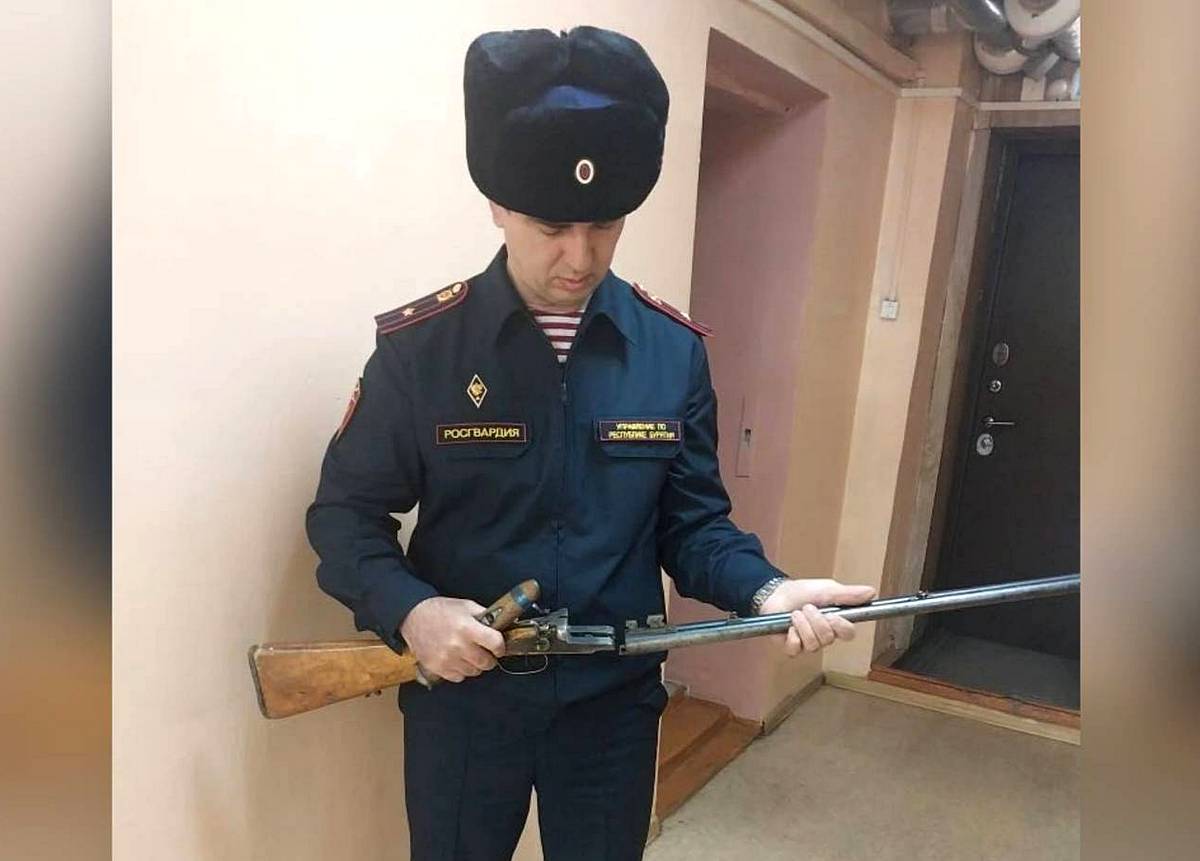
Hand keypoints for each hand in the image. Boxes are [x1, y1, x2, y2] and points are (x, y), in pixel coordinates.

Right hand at [398, 597, 506, 682]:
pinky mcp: (437, 668)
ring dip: (475, 665)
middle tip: (484, 652)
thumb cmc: (441, 610)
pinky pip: (459, 677)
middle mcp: (458, 645)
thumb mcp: (466, 606)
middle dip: (489, 658)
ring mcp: (447, 659)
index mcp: (467, 628)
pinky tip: (456, 659)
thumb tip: (501, 626)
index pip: (495, 643)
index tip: (498, 647)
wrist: (413, 616)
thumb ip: (485, 616)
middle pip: (486, 663)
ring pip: (474, 672)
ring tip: (468, 654)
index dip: (500, 647)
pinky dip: (461, 671)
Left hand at [759, 578, 876, 656]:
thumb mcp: (827, 589)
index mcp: (834, 623)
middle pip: (829, 638)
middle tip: (808, 608)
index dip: (841, 626)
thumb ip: (848, 594)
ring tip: (796, 613)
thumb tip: (871, 593)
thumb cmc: (802, 592)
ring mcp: (807, 644)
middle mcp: (823, 636)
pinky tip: (788, 626)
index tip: (833, 615)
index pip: (848, 634)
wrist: (775, 593)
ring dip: (803, 624)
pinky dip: (792, 634)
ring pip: (813, 644)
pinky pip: (796, 648)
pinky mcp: (791, 648)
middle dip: (816, 620)